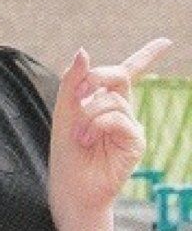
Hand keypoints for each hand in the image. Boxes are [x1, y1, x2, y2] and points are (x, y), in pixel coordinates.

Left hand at [48, 38, 173, 224]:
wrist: (71, 187)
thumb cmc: (66, 152)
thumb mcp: (64, 111)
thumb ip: (72, 80)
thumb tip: (84, 50)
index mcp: (105, 102)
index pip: (128, 73)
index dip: (147, 56)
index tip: (166, 43)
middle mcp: (122, 111)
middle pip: (118, 75)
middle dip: (95, 78)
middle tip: (76, 97)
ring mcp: (131, 125)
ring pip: (112, 99)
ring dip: (88, 114)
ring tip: (79, 135)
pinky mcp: (136, 141)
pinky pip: (119, 118)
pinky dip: (98, 125)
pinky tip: (88, 140)